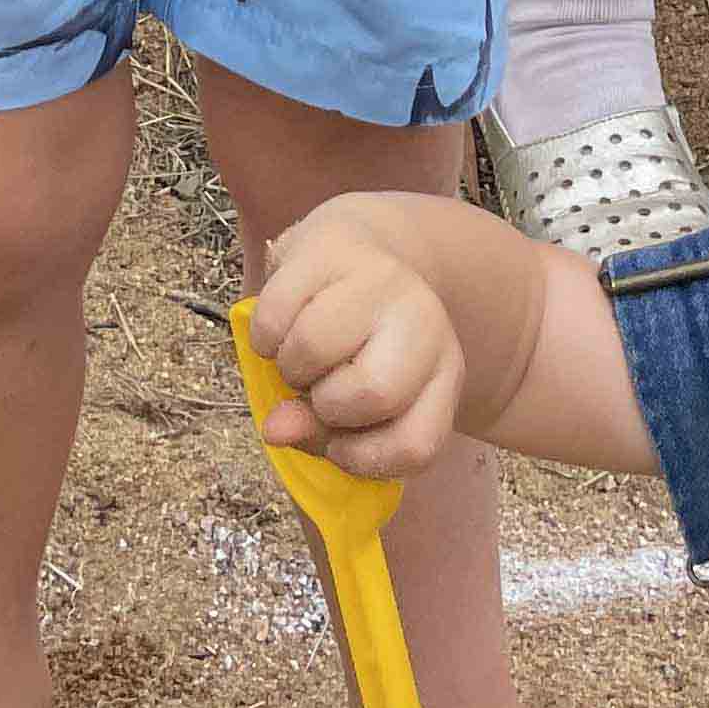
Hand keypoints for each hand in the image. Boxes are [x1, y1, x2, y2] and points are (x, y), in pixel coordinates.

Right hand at [249, 202, 463, 480]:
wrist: (361, 249)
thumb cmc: (356, 344)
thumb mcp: (359, 401)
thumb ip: (319, 431)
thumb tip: (274, 429)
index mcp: (444, 370)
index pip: (416, 444)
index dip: (366, 460)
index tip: (340, 446)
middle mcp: (425, 320)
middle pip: (374, 393)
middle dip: (327, 405)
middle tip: (317, 387)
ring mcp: (380, 277)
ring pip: (315, 346)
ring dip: (291, 368)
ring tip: (299, 356)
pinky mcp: (328, 247)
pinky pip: (275, 313)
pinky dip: (264, 339)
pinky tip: (279, 330)